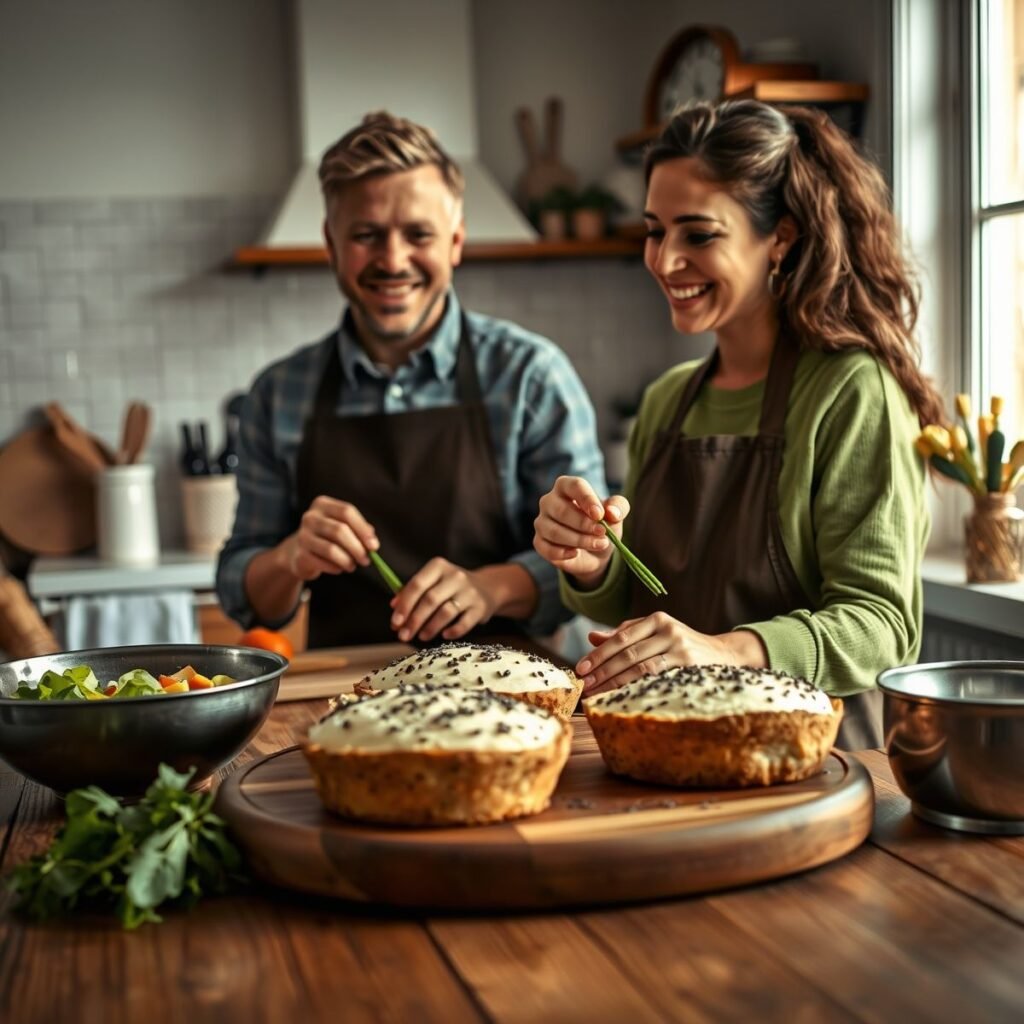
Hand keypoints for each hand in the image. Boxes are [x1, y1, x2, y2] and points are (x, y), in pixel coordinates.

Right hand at [281, 496, 377, 580]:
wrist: (299, 551)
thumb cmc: (327, 536)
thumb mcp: (341, 526)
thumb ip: (359, 529)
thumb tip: (372, 542)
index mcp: (322, 504)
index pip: (346, 511)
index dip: (363, 529)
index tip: (374, 545)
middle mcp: (310, 517)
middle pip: (340, 530)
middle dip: (357, 548)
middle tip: (366, 560)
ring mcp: (303, 536)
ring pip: (331, 549)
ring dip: (347, 560)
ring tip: (353, 566)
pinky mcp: (300, 555)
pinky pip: (323, 563)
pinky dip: (335, 568)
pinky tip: (340, 568)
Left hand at [390, 558, 497, 641]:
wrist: (487, 587)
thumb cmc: (451, 587)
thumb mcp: (432, 582)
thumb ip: (412, 592)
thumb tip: (394, 606)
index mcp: (439, 566)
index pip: (417, 584)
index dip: (404, 605)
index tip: (395, 622)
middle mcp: (455, 576)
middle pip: (430, 600)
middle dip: (414, 620)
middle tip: (403, 635)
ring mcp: (470, 592)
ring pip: (446, 612)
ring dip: (430, 627)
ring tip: (421, 636)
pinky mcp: (480, 607)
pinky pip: (465, 623)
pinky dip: (453, 631)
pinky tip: (444, 635)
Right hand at [533, 475, 628, 586]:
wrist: (594, 551)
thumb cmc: (602, 525)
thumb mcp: (616, 514)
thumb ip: (618, 507)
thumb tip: (611, 512)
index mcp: (567, 486)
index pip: (574, 486)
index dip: (587, 499)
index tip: (600, 515)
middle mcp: (549, 501)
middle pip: (562, 510)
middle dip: (584, 524)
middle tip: (602, 533)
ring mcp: (542, 522)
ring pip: (554, 531)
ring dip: (579, 540)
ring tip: (598, 544)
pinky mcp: (539, 542)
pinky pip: (547, 548)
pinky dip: (563, 553)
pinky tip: (576, 553)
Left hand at [576, 613, 767, 694]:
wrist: (723, 654)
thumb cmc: (681, 644)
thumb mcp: (655, 633)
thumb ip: (625, 634)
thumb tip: (592, 637)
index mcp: (657, 619)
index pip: (621, 638)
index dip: (599, 654)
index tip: (581, 668)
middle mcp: (668, 630)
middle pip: (627, 653)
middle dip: (602, 671)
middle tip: (584, 685)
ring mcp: (680, 648)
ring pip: (639, 668)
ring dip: (614, 682)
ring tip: (596, 693)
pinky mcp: (689, 667)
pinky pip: (655, 679)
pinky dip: (635, 688)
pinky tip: (620, 697)